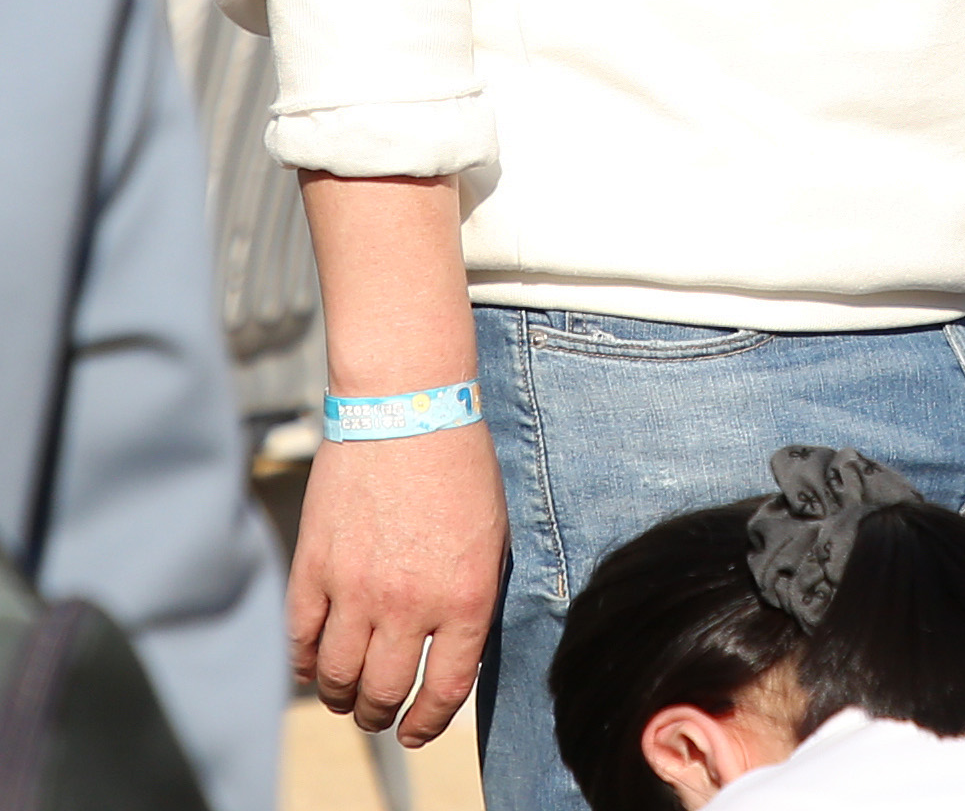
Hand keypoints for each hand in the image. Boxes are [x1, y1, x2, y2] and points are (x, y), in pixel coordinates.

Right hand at [291, 422, 505, 743]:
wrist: (407, 407)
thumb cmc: (460, 466)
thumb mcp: (493, 536)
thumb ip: (472, 598)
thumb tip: (452, 652)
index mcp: (465, 596)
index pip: (443, 690)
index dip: (427, 723)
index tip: (415, 730)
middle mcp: (409, 602)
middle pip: (381, 692)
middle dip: (378, 715)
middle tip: (377, 715)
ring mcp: (355, 588)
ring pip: (336, 676)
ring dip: (340, 696)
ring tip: (346, 695)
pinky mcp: (312, 569)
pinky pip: (299, 639)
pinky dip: (304, 662)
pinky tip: (313, 664)